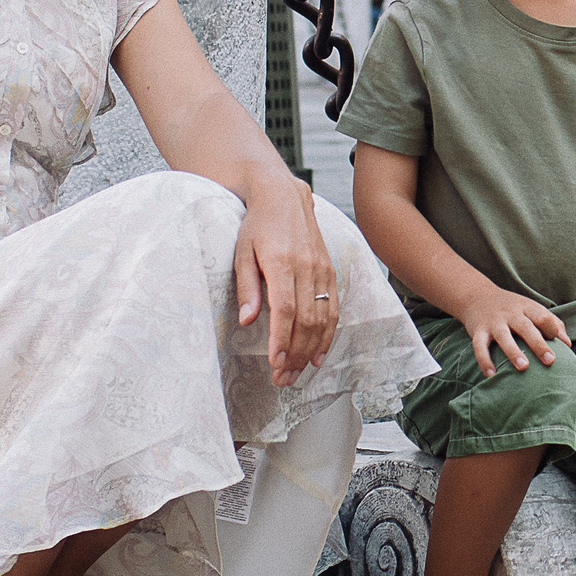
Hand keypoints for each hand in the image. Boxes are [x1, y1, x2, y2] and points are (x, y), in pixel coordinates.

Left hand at [233, 181, 339, 386]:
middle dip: (295, 353)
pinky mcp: (329, 271)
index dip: (282, 339)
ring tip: (296, 373)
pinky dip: (328, 334)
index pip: (285, 310)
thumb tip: (246, 320)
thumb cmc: (257, 226)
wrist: (284, 197)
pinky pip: (334, 308)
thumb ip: (247, 286)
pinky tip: (318, 355)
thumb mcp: (241, 252)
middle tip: (283, 379)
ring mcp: (321, 269)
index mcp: (281, 262)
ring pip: (322, 318)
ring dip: (310, 349)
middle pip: (306, 320)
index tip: (275, 363)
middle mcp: (306, 267)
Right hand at [454, 285, 568, 378]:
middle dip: (538, 344)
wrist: (477, 296)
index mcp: (526, 307)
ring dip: (513, 352)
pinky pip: (479, 346)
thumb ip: (551, 323)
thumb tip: (568, 345)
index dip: (551, 328)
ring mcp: (494, 322)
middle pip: (526, 327)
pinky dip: (484, 360)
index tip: (559, 343)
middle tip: (550, 360)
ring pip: (503, 336)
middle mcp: (510, 313)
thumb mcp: (531, 308)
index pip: (542, 316)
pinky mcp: (478, 331)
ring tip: (523, 367)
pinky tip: (491, 374)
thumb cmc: (512, 307)